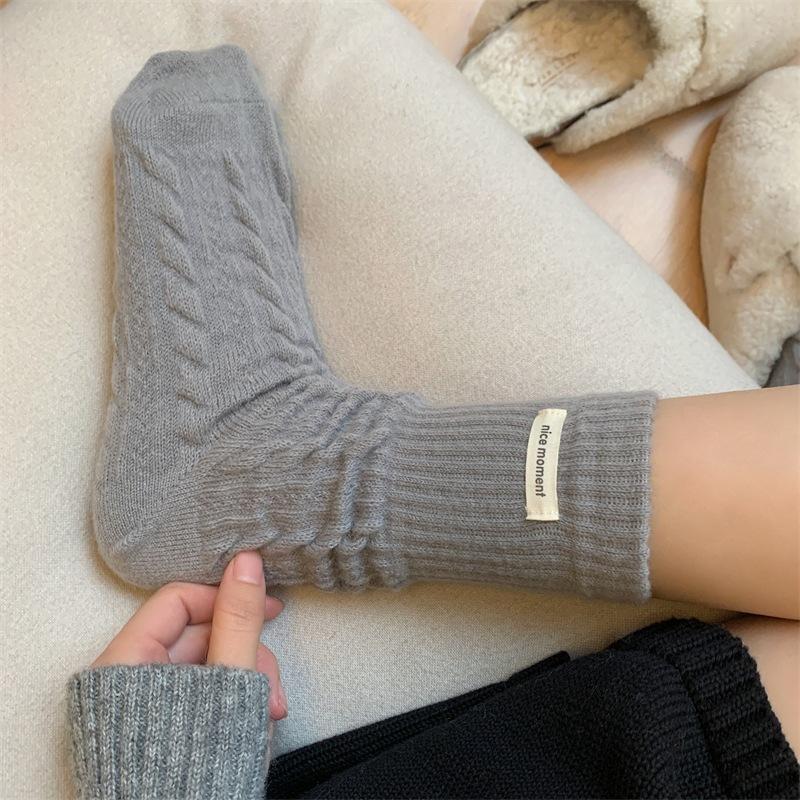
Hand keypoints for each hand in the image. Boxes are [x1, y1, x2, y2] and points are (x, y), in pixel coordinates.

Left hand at [92, 551, 287, 719]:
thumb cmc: (193, 764)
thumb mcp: (227, 683)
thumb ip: (238, 621)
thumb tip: (246, 559)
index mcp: (124, 661)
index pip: (178, 599)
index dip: (226, 598)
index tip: (269, 607)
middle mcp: (126, 678)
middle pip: (196, 635)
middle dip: (244, 653)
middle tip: (270, 684)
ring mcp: (141, 702)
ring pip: (205, 664)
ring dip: (244, 679)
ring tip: (268, 711)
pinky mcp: (158, 722)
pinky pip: (199, 691)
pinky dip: (230, 698)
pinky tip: (255, 718)